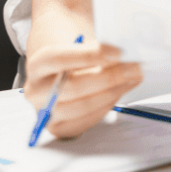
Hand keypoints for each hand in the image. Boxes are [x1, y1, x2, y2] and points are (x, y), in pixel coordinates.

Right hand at [24, 41, 142, 138]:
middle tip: (134, 67)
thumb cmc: (75, 54)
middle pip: (73, 87)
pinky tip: (122, 90)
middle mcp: (36, 91)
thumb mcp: (80, 44)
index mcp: (38, 65)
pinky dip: (108, 104)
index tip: (119, 52)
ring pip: (82, 106)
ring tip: (133, 78)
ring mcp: (46, 112)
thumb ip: (96, 48)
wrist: (62, 70)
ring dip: (113, 91)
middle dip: (110, 77)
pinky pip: (87, 120)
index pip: (59, 59)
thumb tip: (123, 54)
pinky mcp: (60, 127)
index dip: (91, 55)